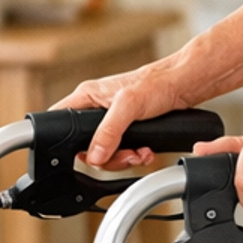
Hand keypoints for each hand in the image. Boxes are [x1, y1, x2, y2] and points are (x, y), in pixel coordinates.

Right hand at [50, 62, 191, 167]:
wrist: (182, 86)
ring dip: (124, 159)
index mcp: (87, 97)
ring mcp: (111, 122)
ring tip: (140, 153)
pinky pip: (122, 152)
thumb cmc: (156, 83)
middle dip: (107, 157)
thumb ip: (109, 130)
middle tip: (125, 155)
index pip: (59, 120)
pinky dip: (135, 156)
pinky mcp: (127, 130)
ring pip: (105, 153)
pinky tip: (146, 152)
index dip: (65, 140)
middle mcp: (96, 110)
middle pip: (85, 146)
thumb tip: (95, 155)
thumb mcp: (129, 105)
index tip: (88, 152)